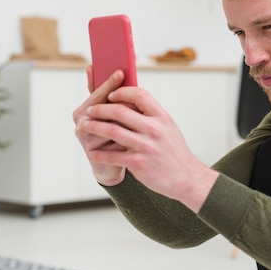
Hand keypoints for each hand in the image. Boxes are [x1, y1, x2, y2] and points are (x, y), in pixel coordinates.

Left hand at [75, 67, 218, 212]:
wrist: (186, 177)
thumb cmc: (174, 151)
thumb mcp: (168, 127)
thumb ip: (150, 115)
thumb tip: (129, 101)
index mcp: (162, 117)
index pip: (140, 94)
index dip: (122, 92)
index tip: (110, 95)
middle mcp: (154, 129)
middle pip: (120, 111)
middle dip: (100, 109)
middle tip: (89, 111)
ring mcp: (146, 146)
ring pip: (112, 131)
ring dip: (94, 127)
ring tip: (84, 126)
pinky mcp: (138, 163)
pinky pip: (112, 155)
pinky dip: (99, 153)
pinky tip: (92, 152)